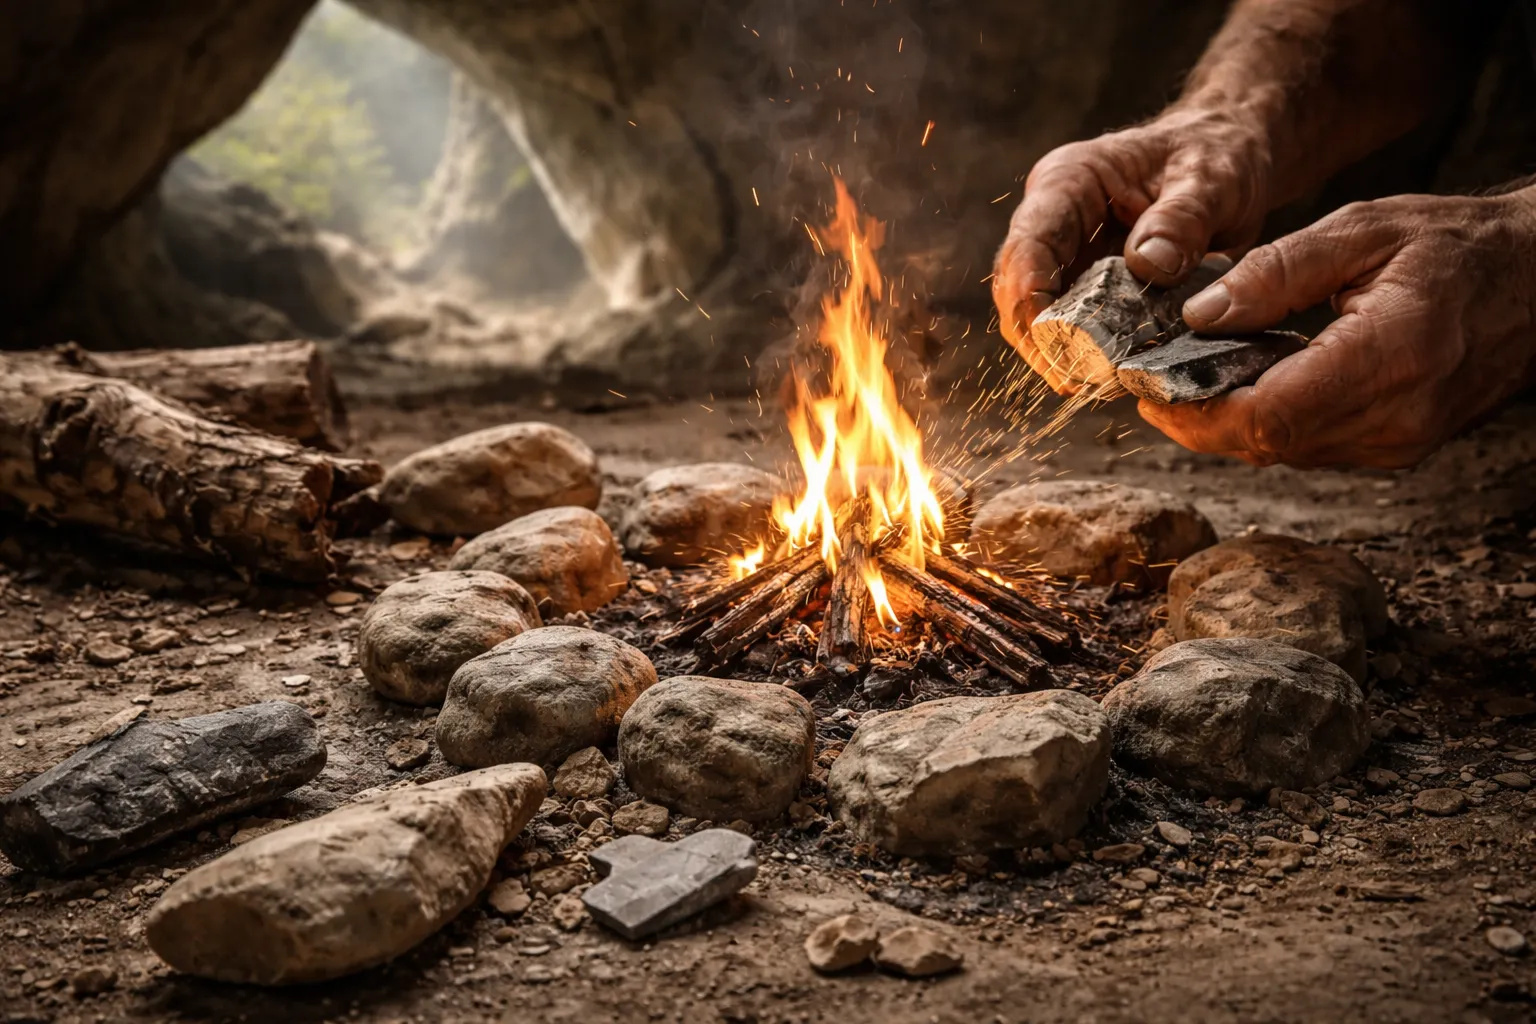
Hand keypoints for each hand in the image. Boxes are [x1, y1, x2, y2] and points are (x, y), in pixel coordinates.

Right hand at [992, 106, 1271, 389]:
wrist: (1230, 156)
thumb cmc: (1217, 155)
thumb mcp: (1212, 179)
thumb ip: (1182, 219)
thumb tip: (1148, 266)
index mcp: (1069, 182)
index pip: (1029, 245)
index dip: (1030, 297)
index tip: (1053, 341)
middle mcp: (1056, 219)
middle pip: (1018, 286)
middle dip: (1039, 337)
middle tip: (1072, 379)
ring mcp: (1068, 253)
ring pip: (1037, 312)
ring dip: (1057, 351)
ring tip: (1090, 385)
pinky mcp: (1087, 283)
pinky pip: (1072, 324)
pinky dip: (1085, 352)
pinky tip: (1109, 375)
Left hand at [1142, 191, 1535, 467]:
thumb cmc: (1456, 247)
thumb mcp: (1363, 229)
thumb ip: (1276, 273)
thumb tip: (1198, 315)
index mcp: (1393, 354)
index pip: (1270, 414)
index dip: (1196, 410)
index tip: (1148, 384)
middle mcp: (1398, 416)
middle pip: (1265, 443)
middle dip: (1196, 418)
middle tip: (1149, 380)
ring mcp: (1398, 442)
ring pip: (1280, 451)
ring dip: (1226, 422)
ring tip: (1185, 376)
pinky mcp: (1392, 448)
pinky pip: (1306, 445)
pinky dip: (1265, 420)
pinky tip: (1243, 383)